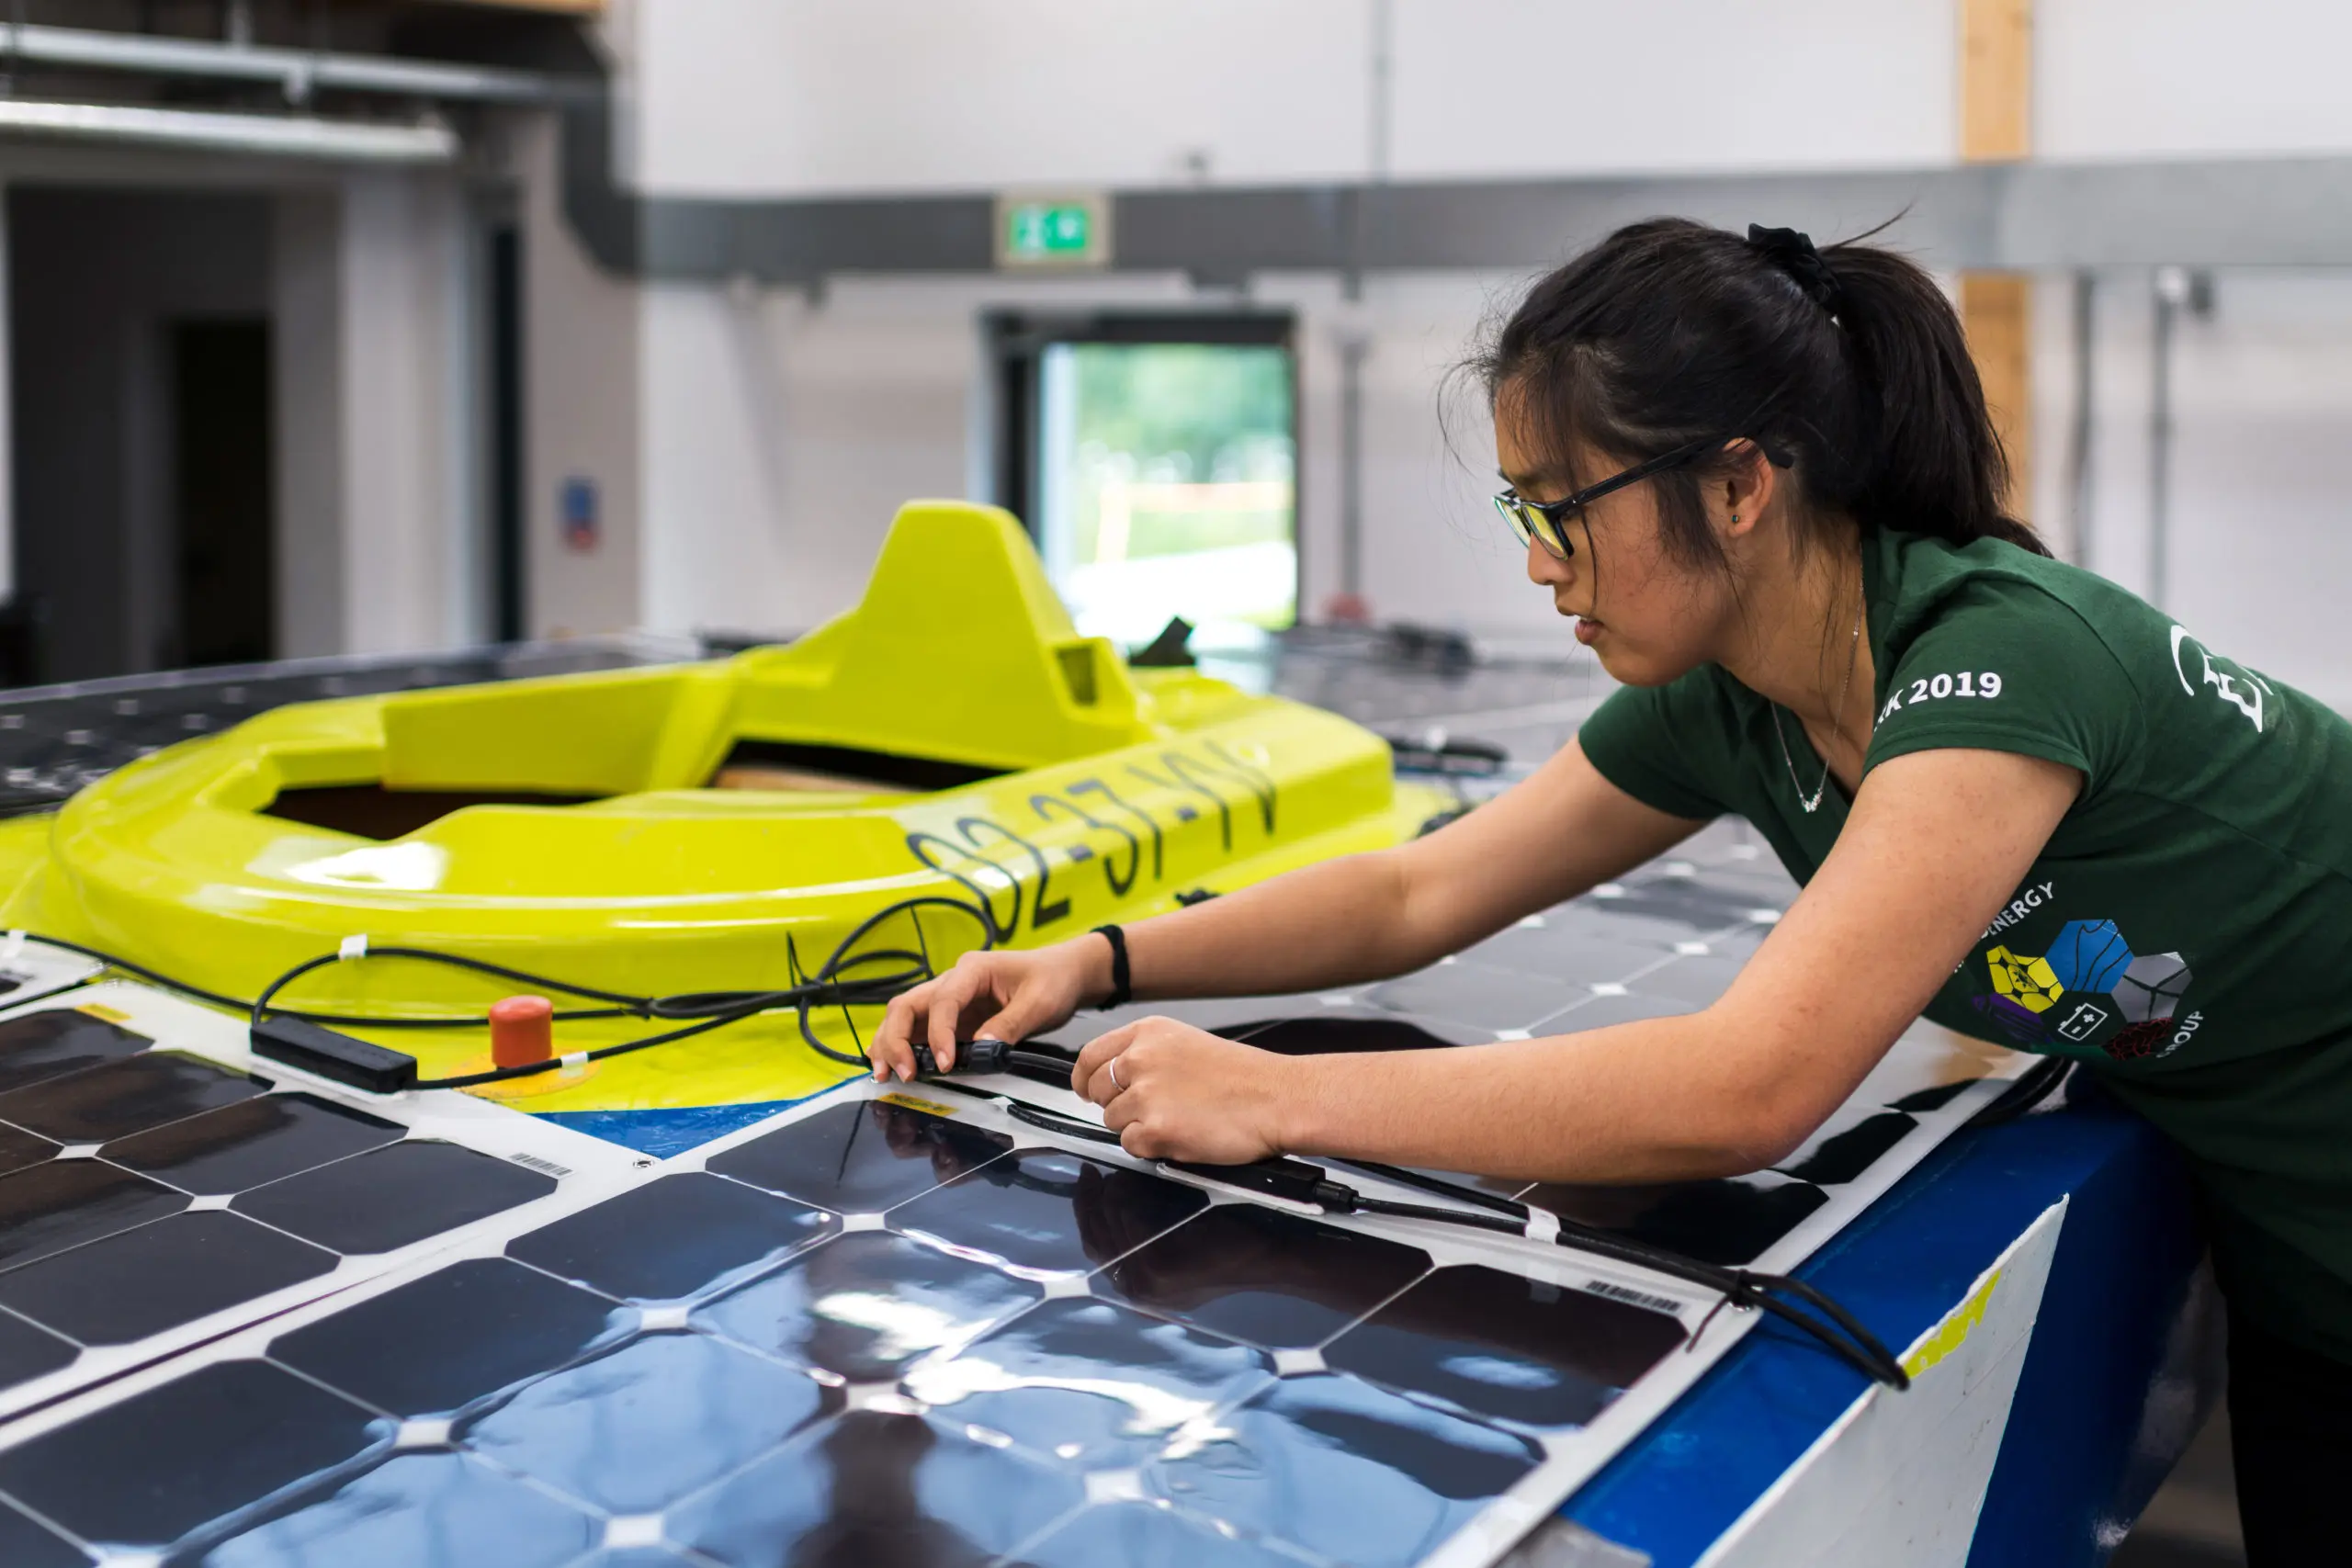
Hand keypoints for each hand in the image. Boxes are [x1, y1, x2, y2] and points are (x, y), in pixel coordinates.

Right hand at [869, 939, 1105, 1080]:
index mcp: (973, 969)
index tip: (945, 1064)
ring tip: (885, 1074)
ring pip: (903, 1016)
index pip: (943, 1001)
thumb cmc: (1052, 981)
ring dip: (890, 1044)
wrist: (1064, 974)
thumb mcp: (1040, 1003)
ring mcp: (949, 999)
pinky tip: (894, 1067)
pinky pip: (918, 1030)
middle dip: (895, 1039)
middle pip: (906, 1005)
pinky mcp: (952, 1017)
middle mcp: (952, 980)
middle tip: (902, 1073)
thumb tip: (981, 1048)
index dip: (938, 1034)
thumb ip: (1010, 1025)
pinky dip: (902, 1047)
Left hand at [1072, 1017, 1294, 1164]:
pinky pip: (1130, 1145)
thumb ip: (1146, 1055)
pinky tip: (1180, 1135)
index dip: (1085, 1079)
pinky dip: (1150, 1147)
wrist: (1277, 1098)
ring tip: (1177, 1120)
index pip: (1090, 1056)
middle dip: (1115, 1104)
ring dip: (1137, 1127)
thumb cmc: (1243, 1076)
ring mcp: (1145, 1094)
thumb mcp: (1186, 1043)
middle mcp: (1140, 1058)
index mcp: (1147, 1033)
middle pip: (1097, 1090)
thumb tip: (1112, 1078)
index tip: (1087, 1090)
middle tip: (1148, 1111)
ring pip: (1112, 1120)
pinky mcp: (1155, 1129)